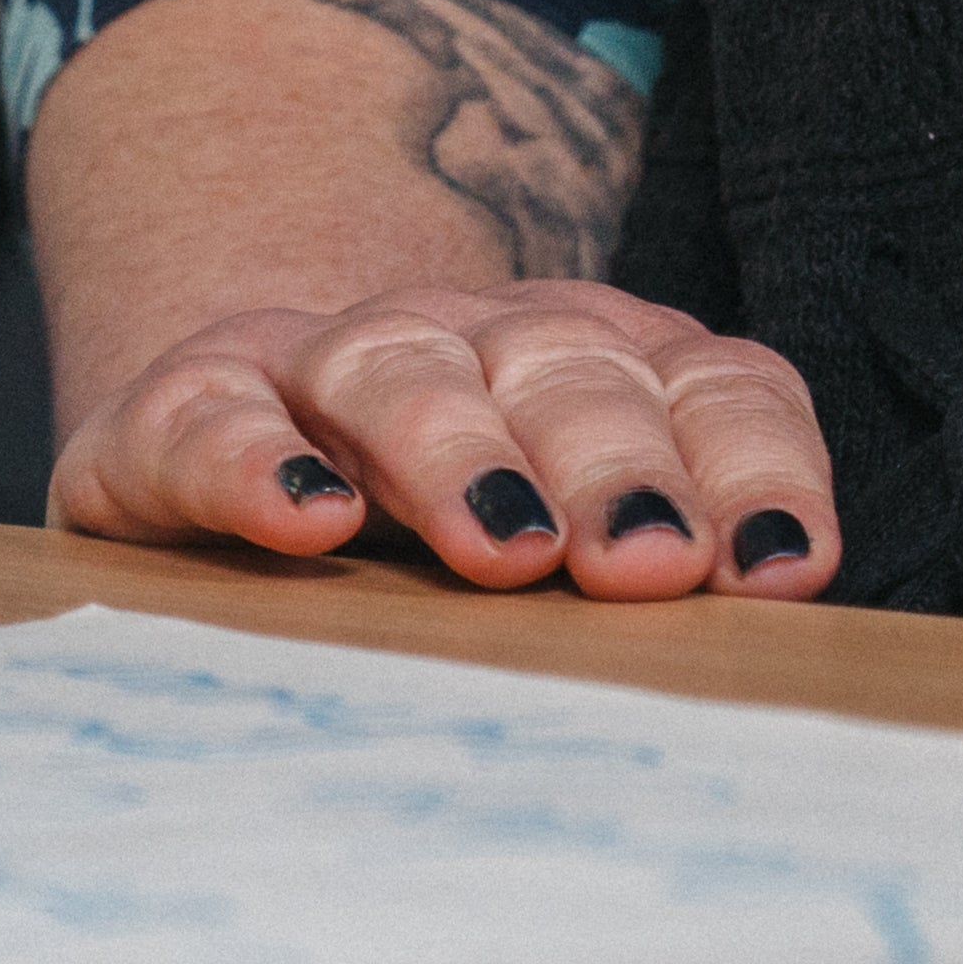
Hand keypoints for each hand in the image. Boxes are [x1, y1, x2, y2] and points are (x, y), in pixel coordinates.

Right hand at [26, 0, 832, 603]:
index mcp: (594, 361)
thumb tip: (769, 624)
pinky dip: (256, 458)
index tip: (783, 567)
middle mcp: (470, 339)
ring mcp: (320, 364)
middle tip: (652, 565)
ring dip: (460, 450)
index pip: (704, 382)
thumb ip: (656, 561)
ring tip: (506, 549)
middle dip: (615, 462)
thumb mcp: (558, 534)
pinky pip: (214, 415)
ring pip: (400, 369)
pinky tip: (306, 517)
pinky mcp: (179, 410)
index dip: (749, 462)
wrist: (227, 428)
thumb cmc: (431, 524)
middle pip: (562, 368)